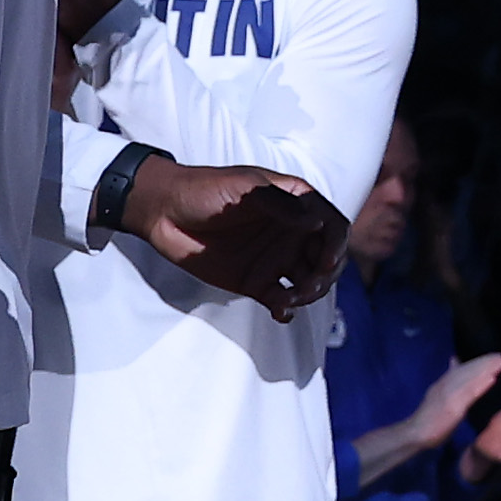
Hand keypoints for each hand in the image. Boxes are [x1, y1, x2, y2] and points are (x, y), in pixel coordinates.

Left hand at [121, 159, 347, 319]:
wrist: (164, 212)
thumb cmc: (206, 189)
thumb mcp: (245, 188)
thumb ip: (280, 205)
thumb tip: (317, 223)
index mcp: (297, 204)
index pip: (332, 225)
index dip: (336, 245)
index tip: (325, 262)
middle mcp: (292, 233)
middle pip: (326, 258)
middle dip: (325, 275)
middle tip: (309, 287)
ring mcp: (275, 258)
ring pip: (308, 281)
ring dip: (308, 294)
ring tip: (289, 300)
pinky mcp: (256, 281)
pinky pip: (281, 299)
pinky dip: (287, 309)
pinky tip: (281, 312)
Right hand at [409, 351, 500, 444]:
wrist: (415, 433)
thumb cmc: (429, 416)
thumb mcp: (438, 392)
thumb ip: (448, 377)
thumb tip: (455, 359)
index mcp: (444, 381)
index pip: (465, 366)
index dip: (481, 360)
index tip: (497, 355)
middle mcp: (447, 384)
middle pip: (471, 369)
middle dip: (489, 362)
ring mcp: (450, 395)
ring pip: (472, 378)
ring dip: (489, 369)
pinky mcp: (453, 408)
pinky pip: (469, 394)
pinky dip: (481, 385)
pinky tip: (492, 379)